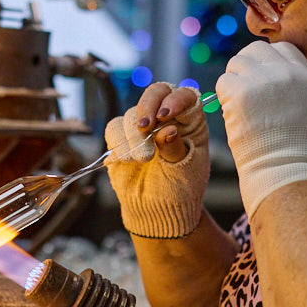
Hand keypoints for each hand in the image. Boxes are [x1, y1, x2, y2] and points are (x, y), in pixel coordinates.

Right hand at [104, 83, 209, 238]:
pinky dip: (118, 142)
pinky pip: (114, 127)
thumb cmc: (179, 192)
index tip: (165, 115)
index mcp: (191, 122)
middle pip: (156, 92)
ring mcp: (145, 127)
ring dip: (133, 135)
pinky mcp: (123, 138)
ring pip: (132, 112)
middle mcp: (168, 119)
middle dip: (147, 107)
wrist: (157, 213)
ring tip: (141, 160)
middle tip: (144, 128)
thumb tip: (168, 130)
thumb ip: (176, 149)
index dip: (175, 99)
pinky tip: (128, 159)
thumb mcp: (185, 172)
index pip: (186, 96)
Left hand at [215, 41, 306, 217]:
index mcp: (305, 75)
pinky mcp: (240, 92)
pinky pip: (223, 82)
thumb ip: (293, 83)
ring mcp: (262, 79)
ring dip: (233, 81)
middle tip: (244, 89)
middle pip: (256, 50)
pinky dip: (223, 96)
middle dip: (246, 66)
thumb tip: (271, 70)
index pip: (282, 48)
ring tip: (240, 105)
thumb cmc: (295, 146)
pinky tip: (233, 113)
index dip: (268, 61)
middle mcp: (285, 72)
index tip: (262, 78)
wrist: (283, 167)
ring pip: (236, 63)